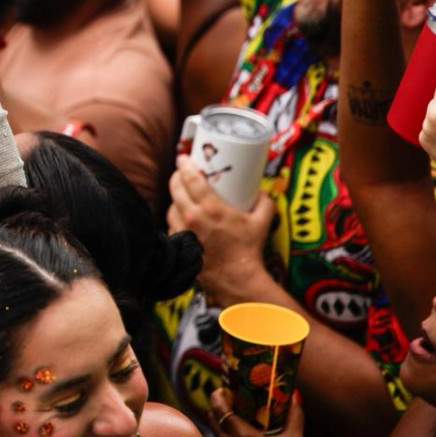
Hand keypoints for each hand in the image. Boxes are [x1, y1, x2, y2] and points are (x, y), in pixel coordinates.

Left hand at [167, 156, 274, 303]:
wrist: (236, 279)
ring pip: (171, 205)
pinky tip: (183, 214)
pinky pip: (172, 223)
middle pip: (175, 187)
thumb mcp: (261, 222)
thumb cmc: (247, 250)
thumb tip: (262, 191)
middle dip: (177, 176)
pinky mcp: (179, 242)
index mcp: (211, 208)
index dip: (184, 164)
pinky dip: (176, 216)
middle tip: (183, 172)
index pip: (190, 178)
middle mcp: (192, 217)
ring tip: (183, 193)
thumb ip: (265, 203)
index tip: (183, 157)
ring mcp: (183, 230)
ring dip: (176, 197)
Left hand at [210, 388, 303, 436]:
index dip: (219, 394)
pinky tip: (238, 431)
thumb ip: (295, 417)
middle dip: (218, 405)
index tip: (225, 387)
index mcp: (242, 436)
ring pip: (215, 430)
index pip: (219, 407)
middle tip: (230, 397)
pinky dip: (224, 433)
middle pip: (212, 416)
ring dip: (220, 419)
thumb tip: (296, 395)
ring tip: (235, 412)